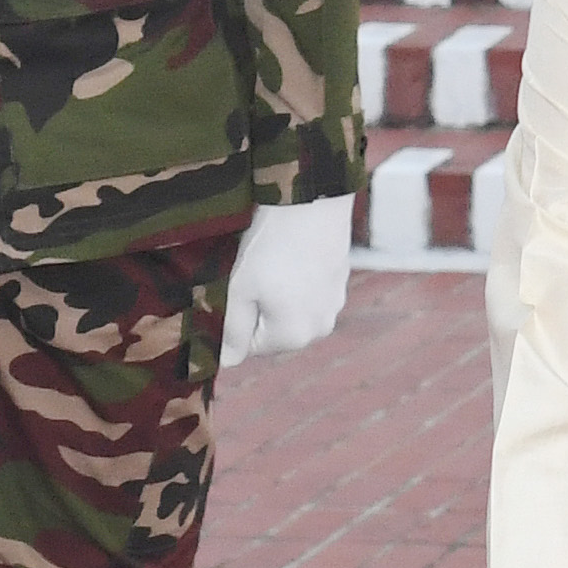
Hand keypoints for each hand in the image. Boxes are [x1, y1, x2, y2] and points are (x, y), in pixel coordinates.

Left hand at [221, 195, 358, 368]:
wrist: (311, 203)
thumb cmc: (269, 247)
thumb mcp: (239, 290)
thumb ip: (231, 332)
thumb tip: (225, 364)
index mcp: (292, 337)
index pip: (249, 347)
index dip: (236, 319)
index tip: (236, 289)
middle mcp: (319, 330)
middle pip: (274, 331)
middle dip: (260, 309)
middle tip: (254, 274)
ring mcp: (335, 307)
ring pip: (292, 312)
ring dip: (279, 296)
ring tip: (275, 262)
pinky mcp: (341, 283)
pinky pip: (310, 294)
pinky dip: (298, 281)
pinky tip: (293, 255)